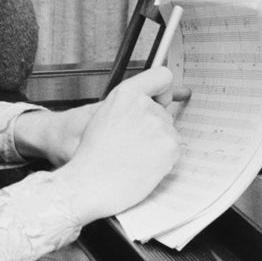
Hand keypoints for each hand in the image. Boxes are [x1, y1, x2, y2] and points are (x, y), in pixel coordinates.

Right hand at [15, 67, 181, 224]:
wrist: (87, 184)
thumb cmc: (91, 155)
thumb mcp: (102, 117)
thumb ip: (129, 106)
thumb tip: (161, 102)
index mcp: (126, 94)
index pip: (161, 76)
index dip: (162, 89)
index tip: (159, 99)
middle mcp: (145, 105)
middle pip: (163, 113)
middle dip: (152, 127)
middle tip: (130, 143)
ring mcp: (159, 126)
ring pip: (168, 133)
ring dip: (157, 145)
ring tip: (133, 157)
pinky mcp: (170, 146)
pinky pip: (174, 151)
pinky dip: (163, 160)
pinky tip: (143, 166)